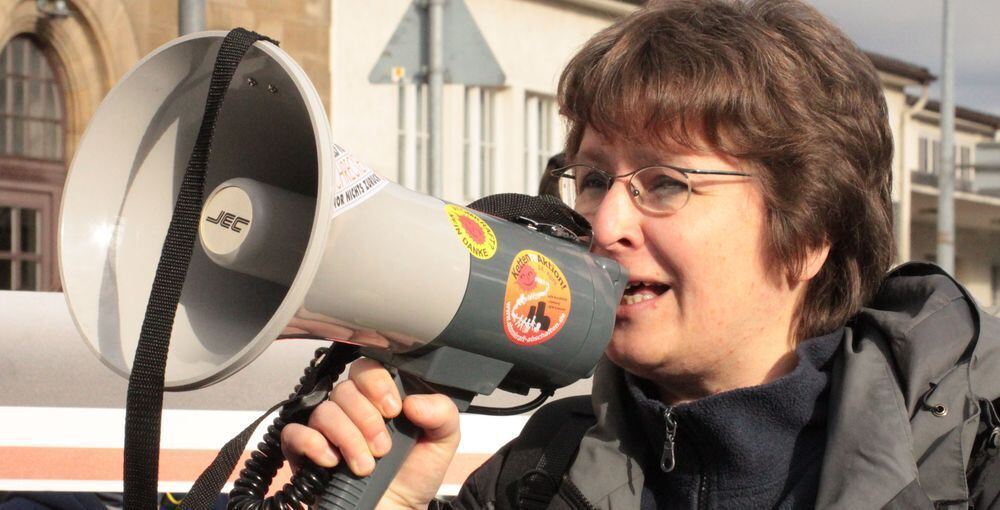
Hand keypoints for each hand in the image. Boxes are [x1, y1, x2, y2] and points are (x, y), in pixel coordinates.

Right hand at [281, 358, 460, 508]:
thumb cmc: (414, 475)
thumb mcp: (441, 441)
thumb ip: (441, 413)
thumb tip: (414, 401)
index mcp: (379, 398)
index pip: (367, 369)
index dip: (377, 384)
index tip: (394, 410)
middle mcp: (350, 409)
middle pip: (345, 390)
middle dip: (367, 420)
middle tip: (383, 448)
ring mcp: (325, 431)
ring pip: (324, 412)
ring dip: (348, 439)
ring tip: (366, 466)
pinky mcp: (305, 453)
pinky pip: (295, 434)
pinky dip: (313, 444)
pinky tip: (332, 461)